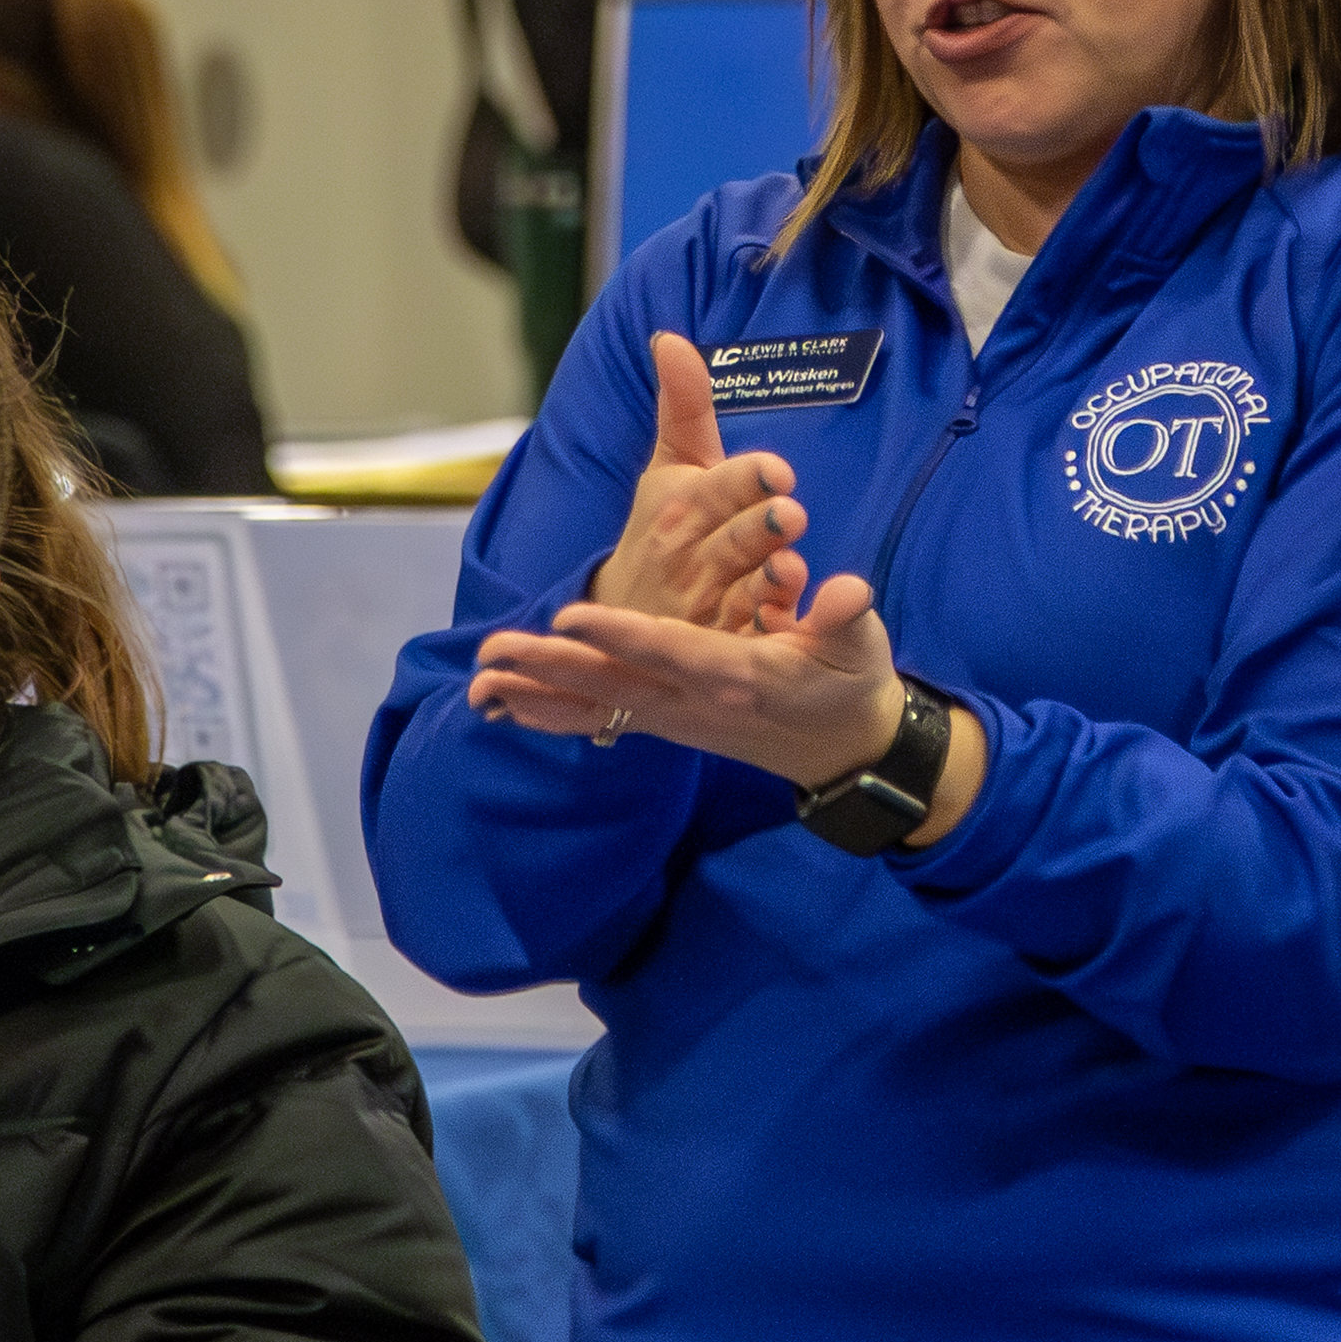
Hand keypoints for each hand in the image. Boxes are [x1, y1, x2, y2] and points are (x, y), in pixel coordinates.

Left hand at [471, 561, 911, 790]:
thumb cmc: (850, 683)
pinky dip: (551, 713)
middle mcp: (695, 701)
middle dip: (551, 666)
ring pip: (595, 704)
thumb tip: (849, 590)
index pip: (670, 650)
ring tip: (479, 680)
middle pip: (613, 682)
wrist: (844, 751)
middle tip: (494, 652)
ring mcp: (675, 717)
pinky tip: (506, 706)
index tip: (574, 614)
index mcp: (739, 674)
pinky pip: (599, 720)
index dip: (622, 634)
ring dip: (535, 691)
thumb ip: (849, 616)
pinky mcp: (665, 722)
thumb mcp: (862, 646)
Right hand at [590, 334, 813, 635]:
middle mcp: (691, 557)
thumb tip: (670, 337)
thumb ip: (682, 407)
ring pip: (743, 593)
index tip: (776, 470)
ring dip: (767, 582)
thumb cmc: (659, 532)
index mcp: (680, 509)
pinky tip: (792, 625)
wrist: (620, 624)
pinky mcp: (723, 650)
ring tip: (791, 569)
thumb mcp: (669, 470)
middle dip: (759, 527)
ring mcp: (707, 608)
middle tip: (790, 513)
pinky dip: (768, 635)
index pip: (718, 488)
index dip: (747, 479)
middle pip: (733, 539)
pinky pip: (750, 642)